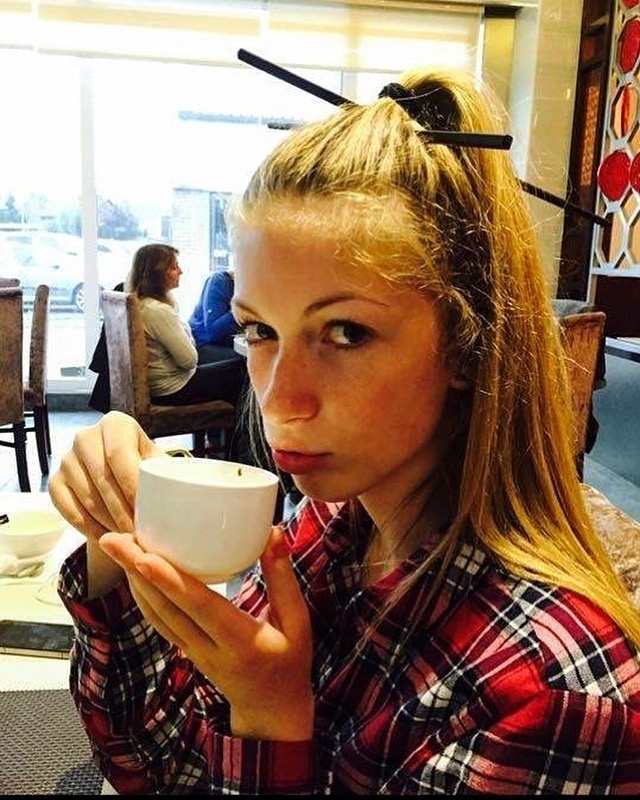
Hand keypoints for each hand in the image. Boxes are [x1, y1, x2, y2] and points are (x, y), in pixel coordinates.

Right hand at [48, 411, 164, 541]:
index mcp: (115, 424)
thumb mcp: (159, 463)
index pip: (119, 455)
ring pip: (87, 498)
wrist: (120, 475)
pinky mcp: (55, 482)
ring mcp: (66, 459)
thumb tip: (181, 492)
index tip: (147, 512)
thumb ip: (168, 472)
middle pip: (102, 479)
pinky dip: (90, 528)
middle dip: (123, 511)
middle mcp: (86, 437)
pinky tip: (108, 538)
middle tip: (139, 534)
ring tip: (128, 538)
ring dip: (109, 523)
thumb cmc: (145, 468)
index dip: (132, 487)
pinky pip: (70, 510)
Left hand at [99, 526, 313, 741]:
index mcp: (241, 641)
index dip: (170, 581)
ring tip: (116, 546)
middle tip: (113, 538)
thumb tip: (272, 533)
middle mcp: (209, 649)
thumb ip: (283, 578)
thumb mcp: (297, 622)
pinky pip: (159, 622)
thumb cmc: (290, 662)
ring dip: (133, 579)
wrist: (272, 712)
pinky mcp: (186, 651)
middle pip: (166, 607)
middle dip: (136, 570)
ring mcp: (193, 653)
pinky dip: (142, 595)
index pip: (199, 607)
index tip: (144, 556)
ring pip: (156, 615)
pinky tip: (132, 573)